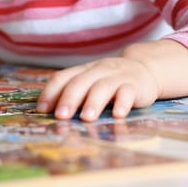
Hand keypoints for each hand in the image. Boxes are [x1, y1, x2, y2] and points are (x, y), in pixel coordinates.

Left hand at [35, 56, 159, 121]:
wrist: (145, 68)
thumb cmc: (111, 80)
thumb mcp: (91, 82)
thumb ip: (75, 93)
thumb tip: (52, 114)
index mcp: (83, 70)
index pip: (62, 77)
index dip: (50, 93)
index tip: (42, 109)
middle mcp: (98, 70)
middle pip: (80, 82)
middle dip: (69, 99)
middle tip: (61, 116)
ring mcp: (117, 77)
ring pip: (102, 87)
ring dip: (93, 102)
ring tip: (86, 118)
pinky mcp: (135, 85)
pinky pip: (128, 92)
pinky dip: (122, 103)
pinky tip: (118, 114)